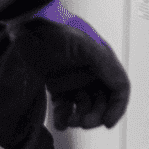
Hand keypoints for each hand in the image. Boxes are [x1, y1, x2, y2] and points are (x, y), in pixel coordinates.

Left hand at [15, 0, 129, 129]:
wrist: (27, 26)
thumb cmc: (58, 31)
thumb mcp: (85, 46)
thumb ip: (104, 65)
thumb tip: (121, 86)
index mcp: (103, 62)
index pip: (119, 88)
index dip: (117, 107)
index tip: (108, 122)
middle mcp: (92, 73)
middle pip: (103, 101)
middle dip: (96, 115)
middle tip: (84, 122)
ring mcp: (74, 80)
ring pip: (85, 107)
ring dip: (80, 118)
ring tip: (70, 121)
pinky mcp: (57, 86)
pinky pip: (65, 107)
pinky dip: (64, 118)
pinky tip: (60, 122)